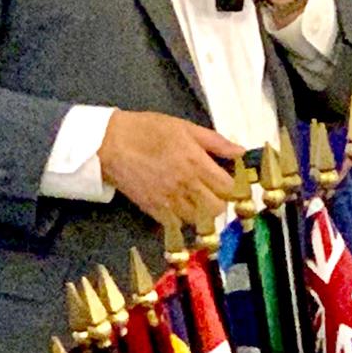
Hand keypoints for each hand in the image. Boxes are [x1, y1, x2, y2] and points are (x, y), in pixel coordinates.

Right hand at [97, 110, 242, 229]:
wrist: (110, 144)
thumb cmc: (148, 130)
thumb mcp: (184, 127)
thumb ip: (215, 142)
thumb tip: (241, 152)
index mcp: (196, 164)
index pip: (229, 187)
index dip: (234, 184)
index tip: (229, 179)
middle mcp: (186, 187)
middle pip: (217, 209)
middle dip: (220, 200)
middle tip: (214, 190)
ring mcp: (170, 202)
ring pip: (199, 221)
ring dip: (202, 211)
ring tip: (197, 198)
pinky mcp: (154, 211)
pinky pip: (177, 225)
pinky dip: (182, 218)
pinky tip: (180, 205)